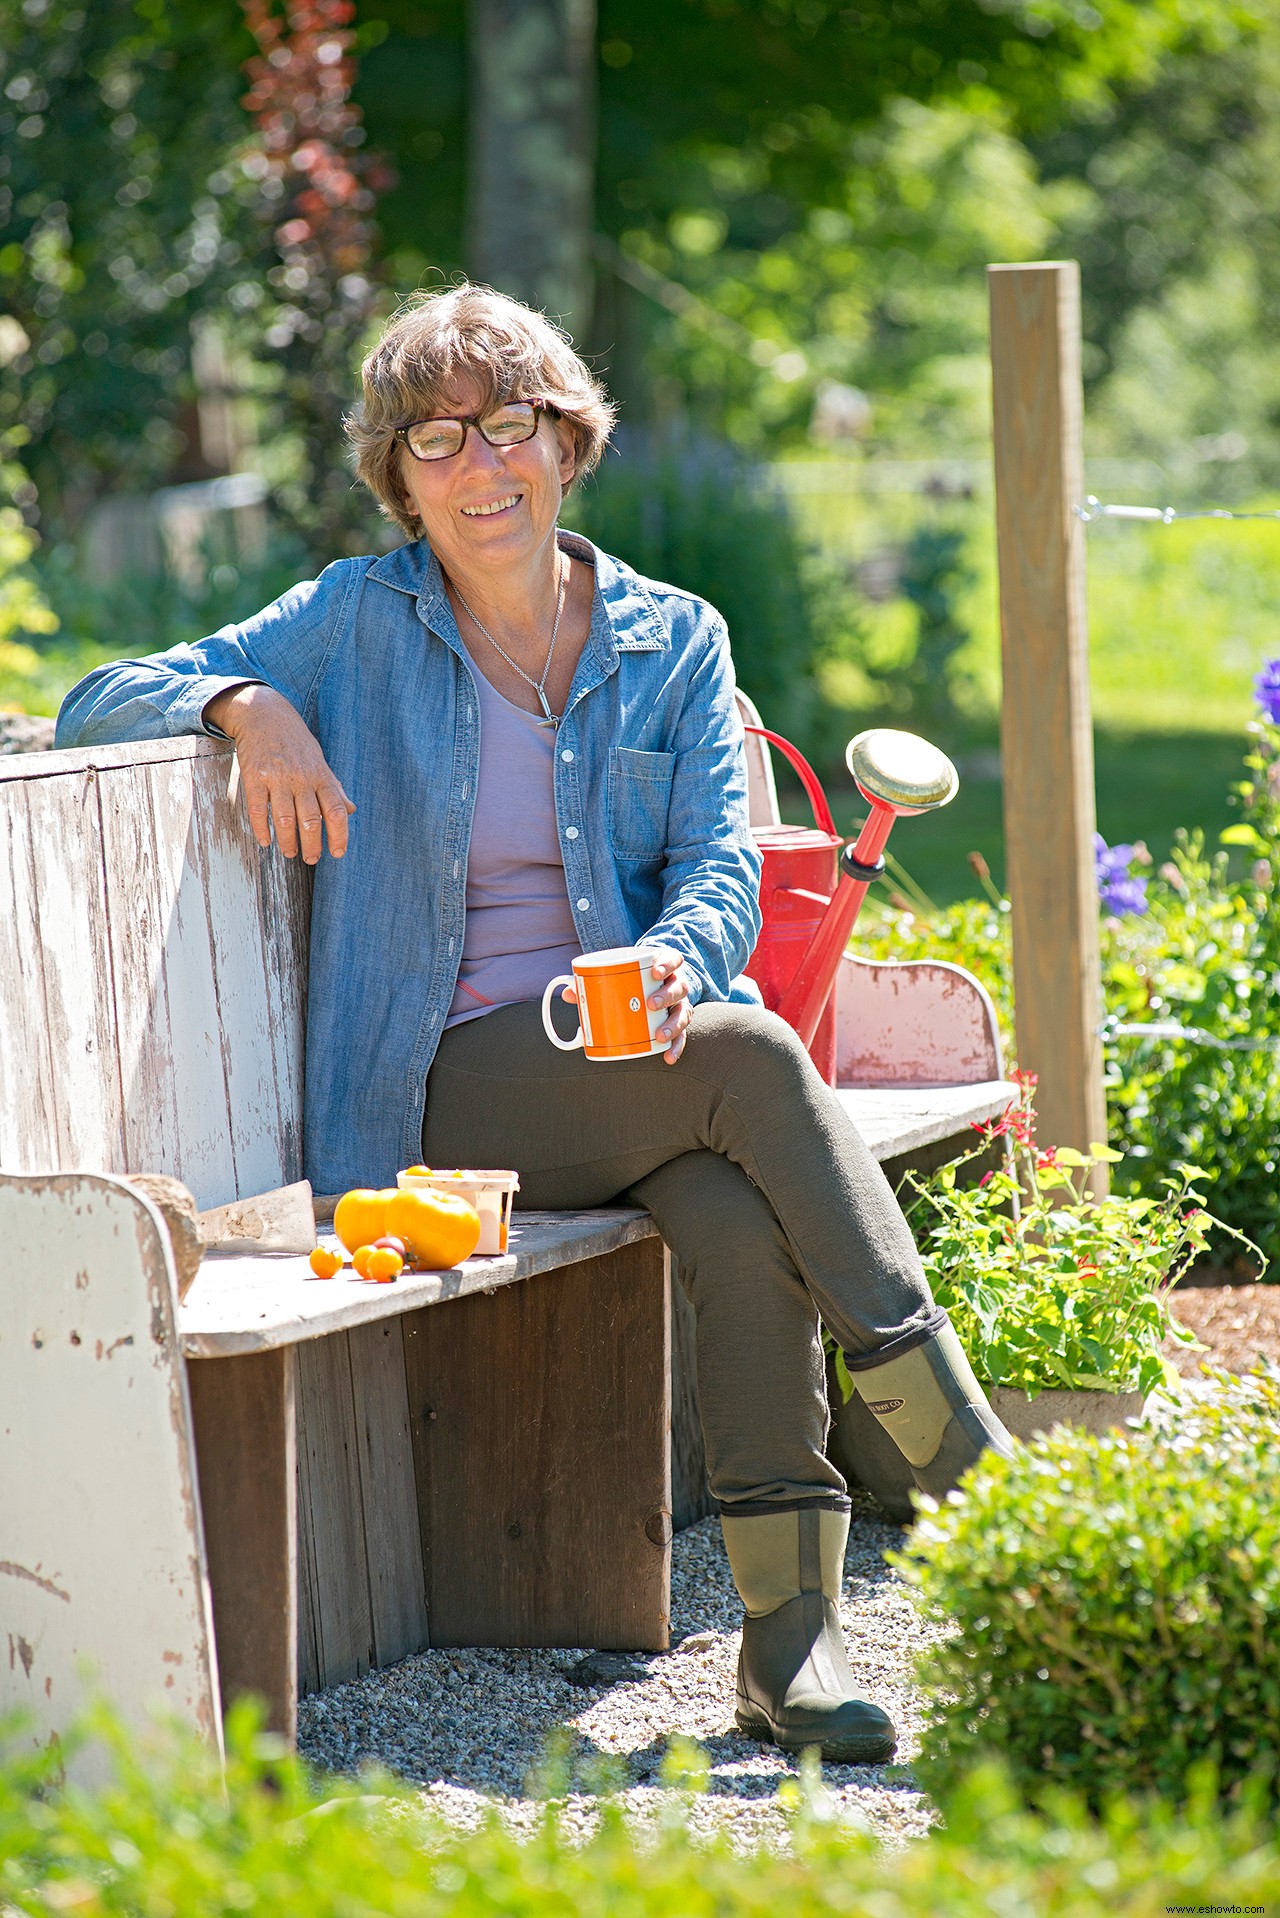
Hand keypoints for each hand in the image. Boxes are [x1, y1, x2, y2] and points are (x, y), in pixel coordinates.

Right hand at [203, 682, 354, 863]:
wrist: (264, 715)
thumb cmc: (296, 743)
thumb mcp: (320, 762)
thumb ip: (334, 788)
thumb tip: (350, 811)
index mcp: (320, 776)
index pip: (336, 810)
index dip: (339, 834)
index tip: (337, 853)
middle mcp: (301, 778)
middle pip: (311, 819)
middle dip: (312, 844)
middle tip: (311, 859)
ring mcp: (277, 778)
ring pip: (284, 818)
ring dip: (288, 841)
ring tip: (291, 853)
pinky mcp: (254, 777)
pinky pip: (257, 808)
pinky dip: (262, 828)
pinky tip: (266, 841)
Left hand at [561, 950, 692, 1062]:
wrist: (657, 985)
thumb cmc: (635, 979)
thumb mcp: (621, 975)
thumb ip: (595, 982)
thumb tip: (568, 993)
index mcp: (665, 966)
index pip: (673, 959)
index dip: (667, 964)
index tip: (655, 973)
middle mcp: (676, 984)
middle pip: (679, 987)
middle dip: (667, 996)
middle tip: (650, 1004)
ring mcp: (680, 1004)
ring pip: (684, 1012)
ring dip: (674, 1024)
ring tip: (660, 1035)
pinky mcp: (678, 1022)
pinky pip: (682, 1035)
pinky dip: (676, 1047)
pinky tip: (668, 1057)